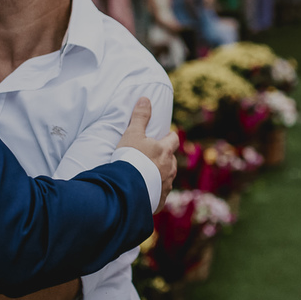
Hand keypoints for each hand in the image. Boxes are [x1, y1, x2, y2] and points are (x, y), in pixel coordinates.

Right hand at [116, 97, 178, 211]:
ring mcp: (166, 186)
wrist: (126, 188)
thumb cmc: (130, 158)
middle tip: (154, 156)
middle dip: (165, 157)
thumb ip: (139, 117)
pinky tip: (147, 193)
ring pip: (167, 178)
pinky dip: (155, 192)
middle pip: (172, 160)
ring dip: (161, 175)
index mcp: (165, 151)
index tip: (166, 135)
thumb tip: (145, 98)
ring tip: (149, 175)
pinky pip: (160, 195)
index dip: (170, 136)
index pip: (174, 140)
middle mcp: (169, 169)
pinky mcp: (159, 200)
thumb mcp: (132, 134)